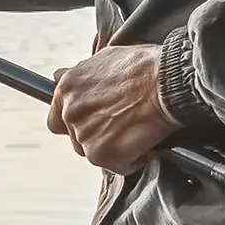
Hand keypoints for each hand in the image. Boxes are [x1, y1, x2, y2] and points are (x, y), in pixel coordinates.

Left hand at [47, 41, 175, 171]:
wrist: (167, 82)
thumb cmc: (144, 67)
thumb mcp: (105, 58)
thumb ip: (80, 74)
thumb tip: (59, 75)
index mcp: (67, 88)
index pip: (56, 120)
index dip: (75, 124)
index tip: (93, 123)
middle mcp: (70, 112)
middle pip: (77, 139)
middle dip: (99, 136)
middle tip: (123, 125)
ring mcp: (84, 135)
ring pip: (96, 153)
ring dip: (115, 148)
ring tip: (138, 131)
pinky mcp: (101, 154)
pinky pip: (117, 166)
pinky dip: (133, 160)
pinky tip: (146, 142)